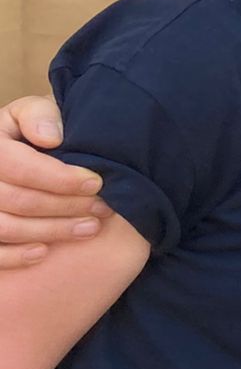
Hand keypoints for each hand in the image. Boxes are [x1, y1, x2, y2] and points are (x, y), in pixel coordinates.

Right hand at [0, 96, 107, 268]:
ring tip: (89, 228)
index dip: (59, 178)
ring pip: (6, 227)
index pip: (19, 166)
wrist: (20, 149)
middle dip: (65, 207)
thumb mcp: (32, 112)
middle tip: (102, 209)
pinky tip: (44, 252)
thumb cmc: (30, 131)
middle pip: (17, 200)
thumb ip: (39, 116)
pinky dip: (14, 256)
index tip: (96, 183)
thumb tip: (50, 138)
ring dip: (51, 231)